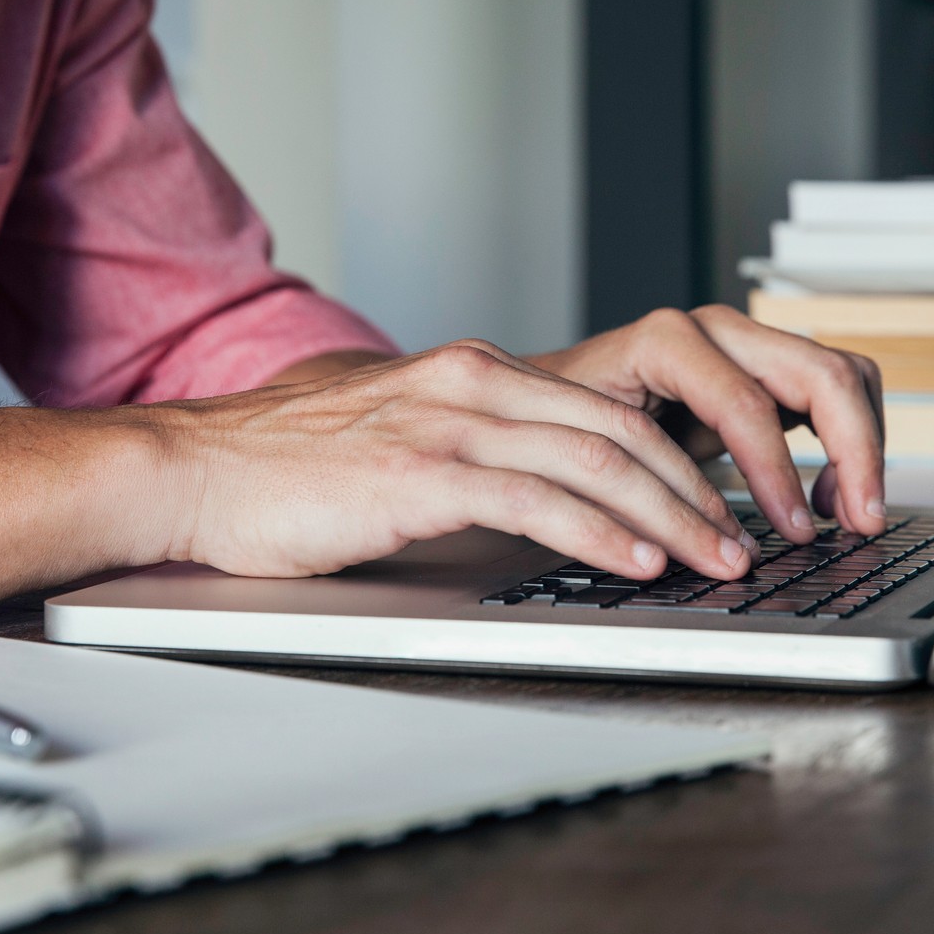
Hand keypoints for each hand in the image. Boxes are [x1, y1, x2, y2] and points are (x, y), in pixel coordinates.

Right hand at [142, 341, 754, 583]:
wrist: (194, 469)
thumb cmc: (283, 467)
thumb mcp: (394, 435)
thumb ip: (465, 447)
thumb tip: (529, 490)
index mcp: (470, 372)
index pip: (603, 410)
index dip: (675, 461)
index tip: (714, 507)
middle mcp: (470, 382)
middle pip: (619, 429)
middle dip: (695, 490)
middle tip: (740, 540)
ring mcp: (445, 423)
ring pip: (593, 460)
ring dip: (669, 516)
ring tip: (713, 559)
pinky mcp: (418, 473)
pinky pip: (534, 499)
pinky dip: (598, 531)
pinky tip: (634, 561)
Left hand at [527, 306, 885, 540]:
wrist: (548, 403)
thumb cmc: (562, 427)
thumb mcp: (591, 456)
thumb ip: (642, 495)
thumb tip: (698, 549)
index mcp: (669, 341)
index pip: (748, 403)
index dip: (780, 471)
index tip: (798, 527)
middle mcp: (717, 331)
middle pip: (821, 372)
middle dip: (855, 449)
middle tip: (863, 519)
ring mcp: (747, 346)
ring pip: (842, 374)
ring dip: (861, 444)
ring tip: (846, 513)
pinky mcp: (766, 372)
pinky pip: (834, 393)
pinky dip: (848, 441)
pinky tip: (827, 496)